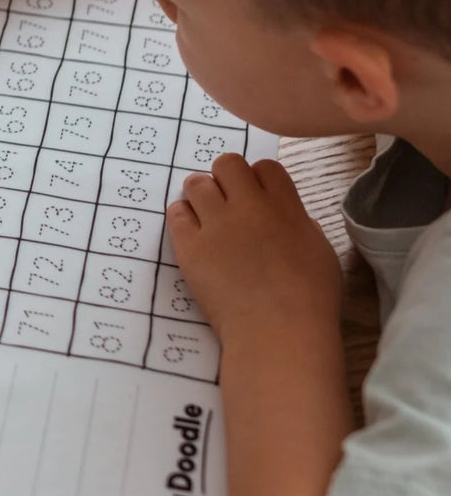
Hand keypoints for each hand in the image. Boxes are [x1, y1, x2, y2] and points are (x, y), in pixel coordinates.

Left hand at [167, 154, 340, 342]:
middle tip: (226, 200)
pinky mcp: (189, 245)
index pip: (265, 166)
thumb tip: (290, 218)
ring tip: (205, 214)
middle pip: (227, 163)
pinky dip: (182, 216)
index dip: (258, 178)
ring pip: (196, 183)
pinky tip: (191, 231)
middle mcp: (249, 206)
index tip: (255, 195)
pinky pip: (176, 212)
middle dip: (225, 177)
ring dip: (200, 194)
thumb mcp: (321, 253)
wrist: (278, 332)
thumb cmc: (310, 300)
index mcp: (285, 206)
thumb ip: (301, 226)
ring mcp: (216, 224)